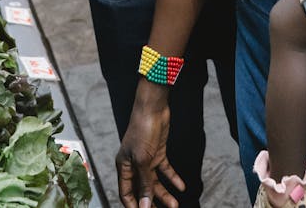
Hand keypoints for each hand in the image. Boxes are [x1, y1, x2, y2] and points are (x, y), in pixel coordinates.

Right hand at [116, 82, 184, 207]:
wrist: (153, 107)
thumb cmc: (142, 129)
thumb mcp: (143, 160)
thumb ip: (144, 183)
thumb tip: (145, 205)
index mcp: (125, 167)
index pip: (126, 193)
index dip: (134, 206)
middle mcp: (135, 165)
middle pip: (142, 190)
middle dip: (151, 203)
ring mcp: (147, 159)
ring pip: (155, 182)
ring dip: (165, 194)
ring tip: (175, 205)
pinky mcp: (158, 152)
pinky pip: (165, 170)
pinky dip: (173, 178)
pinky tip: (181, 186)